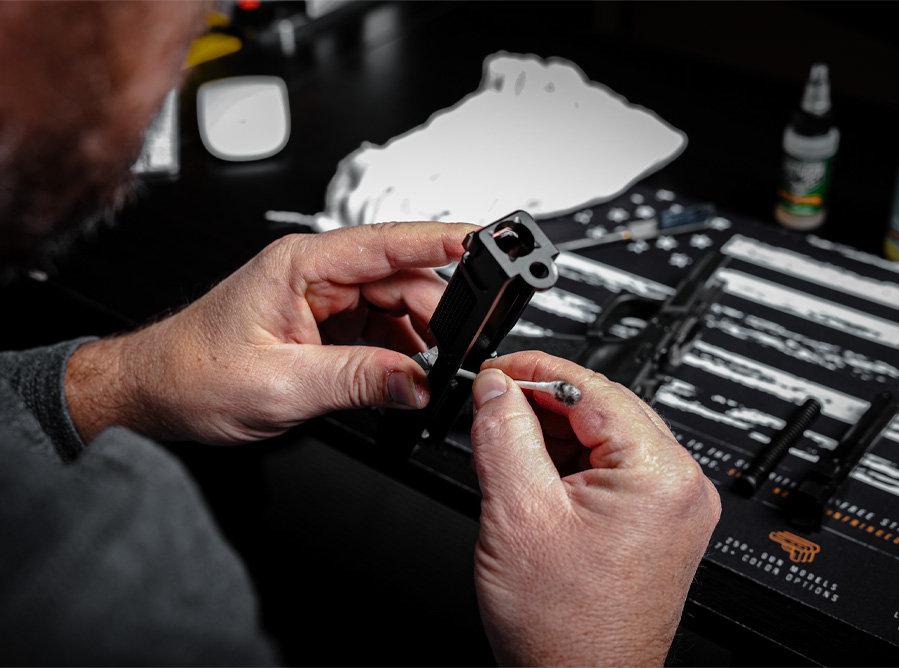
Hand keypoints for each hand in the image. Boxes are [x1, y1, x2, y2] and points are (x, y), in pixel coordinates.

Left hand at [66, 222, 476, 443]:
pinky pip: (378, 327)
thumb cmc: (192, 374)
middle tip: (453, 356)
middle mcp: (314, 273)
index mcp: (299, 264)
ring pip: (395, 304)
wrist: (155, 394)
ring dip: (416, 339)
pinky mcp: (325, 322)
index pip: (385, 242)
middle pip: (401, 277)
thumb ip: (358, 380)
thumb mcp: (282, 386)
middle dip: (435, 315)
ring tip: (423, 375)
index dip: (441, 240)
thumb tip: (417, 381)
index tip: (486, 242)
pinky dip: (397, 352)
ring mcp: (321, 297)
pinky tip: (400, 377)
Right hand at [470, 352, 720, 666]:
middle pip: (602, 408)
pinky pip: (611, 469)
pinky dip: (568, 463)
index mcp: (660, 474)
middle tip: (490, 405)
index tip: (496, 369)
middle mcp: (680, 486)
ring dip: (552, 434)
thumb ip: (502, 434)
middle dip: (540, 403)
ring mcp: (673, 507)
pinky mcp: (659, 524)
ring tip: (503, 447)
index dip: (535, 370)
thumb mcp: (517, 514)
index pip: (592, 388)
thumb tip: (495, 386)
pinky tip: (531, 474)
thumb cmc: (564, 628)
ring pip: (604, 437)